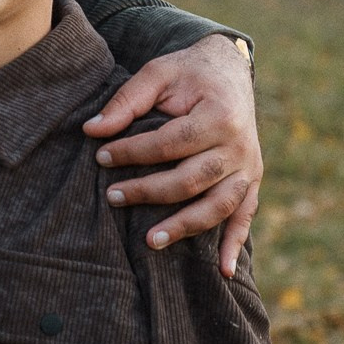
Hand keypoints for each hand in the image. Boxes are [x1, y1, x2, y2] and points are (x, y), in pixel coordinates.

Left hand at [84, 34, 261, 275]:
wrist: (229, 71)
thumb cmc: (188, 74)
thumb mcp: (158, 73)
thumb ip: (126, 100)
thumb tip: (92, 130)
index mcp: (219, 115)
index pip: (170, 143)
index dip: (133, 152)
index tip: (100, 156)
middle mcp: (239, 146)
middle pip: (192, 179)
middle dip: (149, 191)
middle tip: (112, 197)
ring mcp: (249, 167)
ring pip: (218, 205)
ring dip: (184, 226)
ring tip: (149, 241)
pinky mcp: (252, 181)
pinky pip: (245, 216)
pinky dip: (235, 244)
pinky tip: (223, 272)